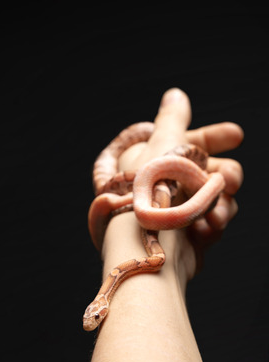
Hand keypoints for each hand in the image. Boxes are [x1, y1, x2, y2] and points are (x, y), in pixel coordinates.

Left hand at [119, 88, 243, 273]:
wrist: (145, 248)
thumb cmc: (149, 192)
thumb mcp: (162, 146)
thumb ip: (172, 120)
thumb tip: (175, 94)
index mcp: (159, 162)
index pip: (190, 143)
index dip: (214, 137)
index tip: (236, 135)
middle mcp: (169, 186)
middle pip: (212, 171)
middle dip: (225, 175)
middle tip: (228, 181)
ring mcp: (180, 212)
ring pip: (219, 198)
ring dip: (221, 204)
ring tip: (214, 214)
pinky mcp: (190, 237)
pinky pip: (214, 224)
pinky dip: (212, 225)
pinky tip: (204, 231)